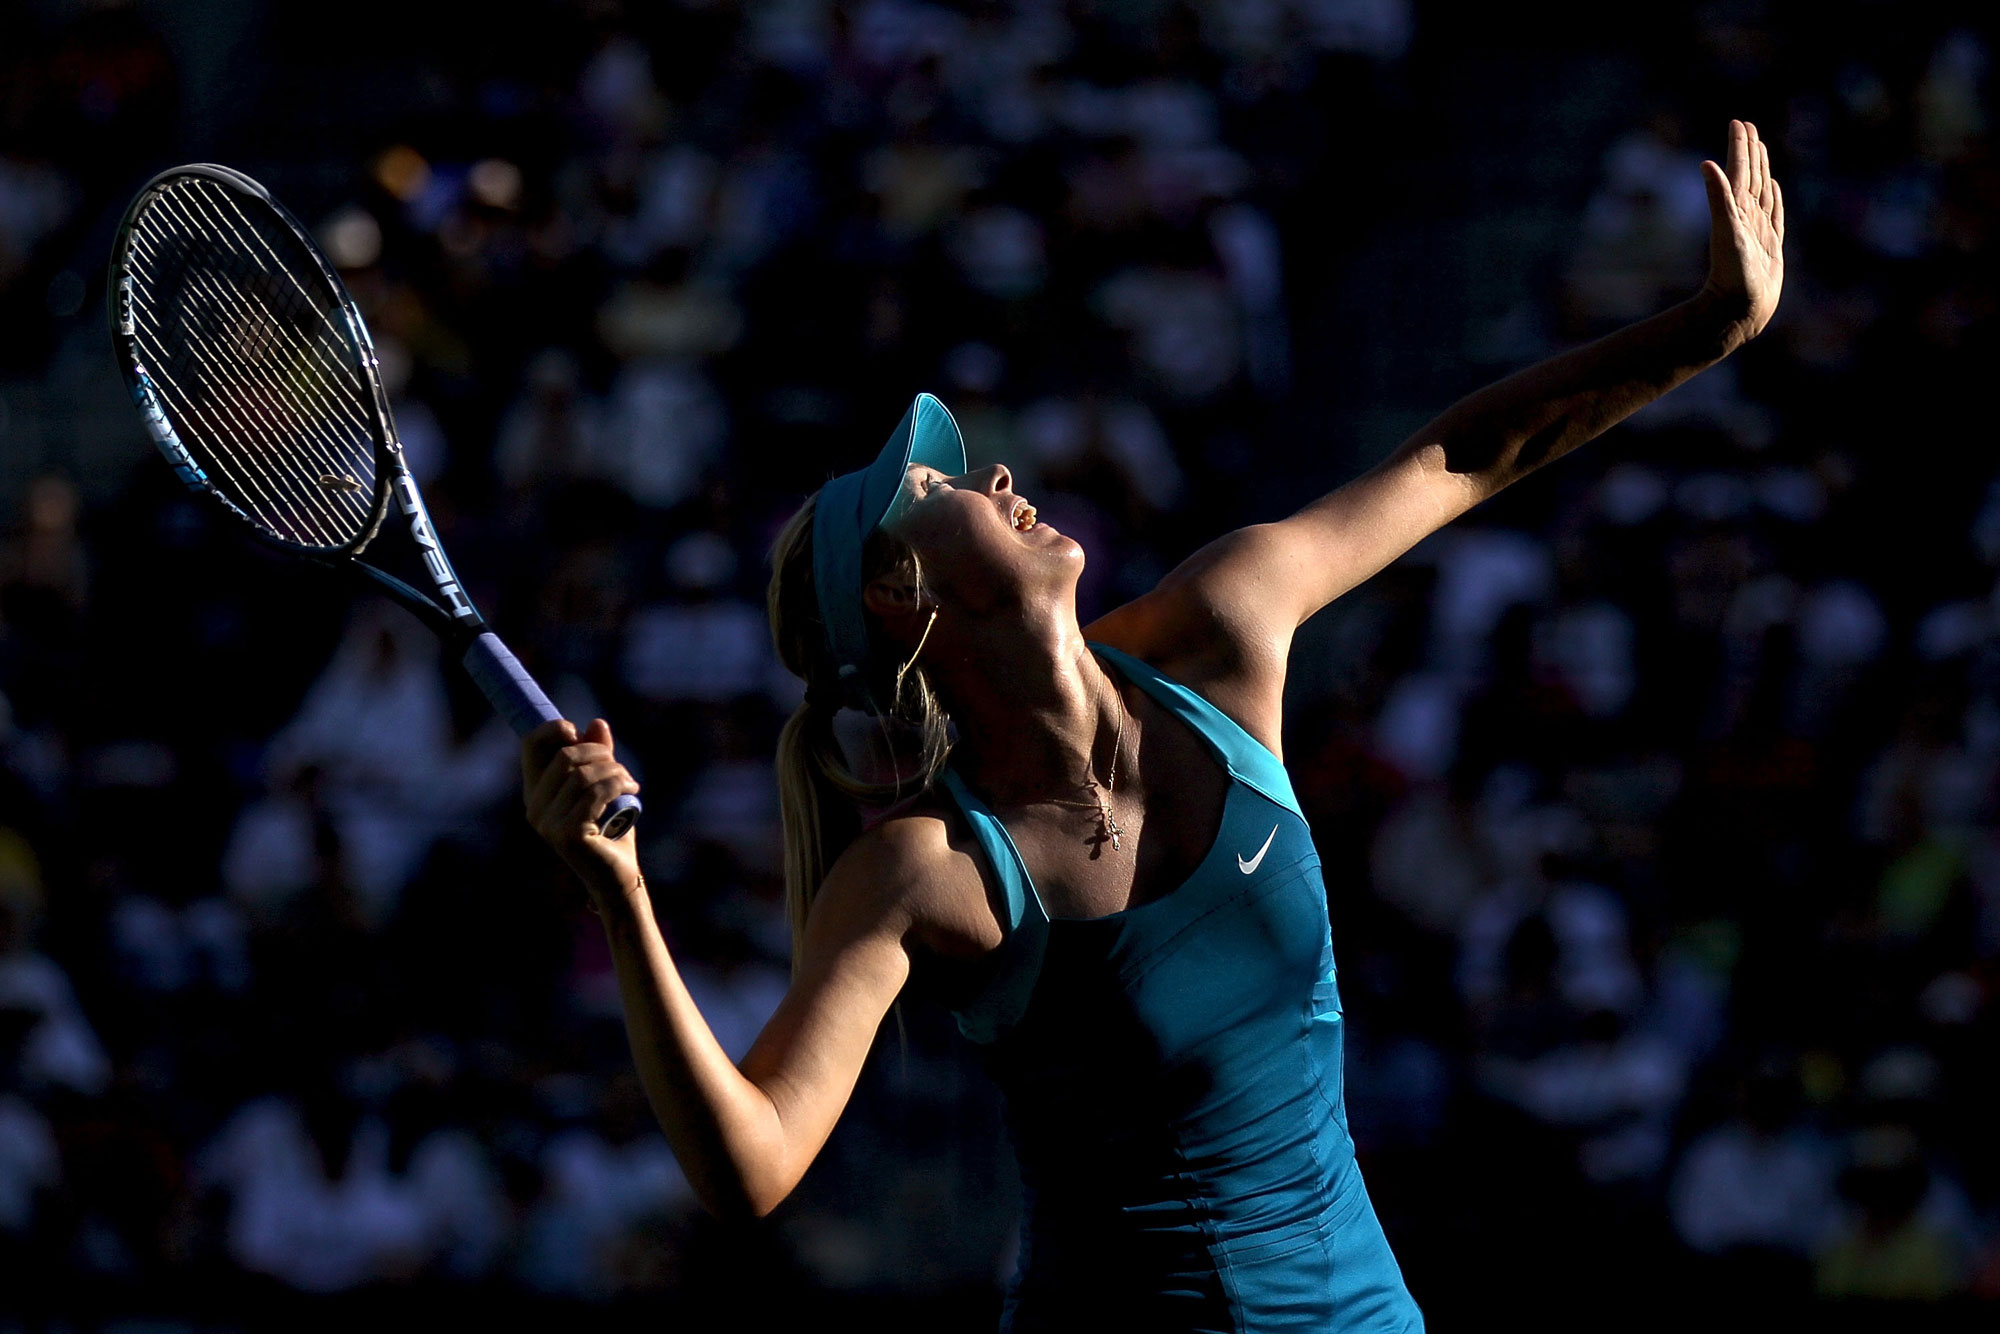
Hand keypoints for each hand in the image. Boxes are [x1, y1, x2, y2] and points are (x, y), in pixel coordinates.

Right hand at [522, 717, 642, 905]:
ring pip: (583, 774)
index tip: (577, 730)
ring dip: (614, 770)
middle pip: (564, 756)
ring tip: (629, 780)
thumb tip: (596, 723)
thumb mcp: (604, 786)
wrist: (618, 875)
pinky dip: (618, 783)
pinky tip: (632, 787)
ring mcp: (548, 823)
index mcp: (536, 793)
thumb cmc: (610, 830)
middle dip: (598, 752)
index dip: (553, 729)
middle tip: (619, 766)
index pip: (531, 747)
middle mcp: (535, 808)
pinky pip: (595, 793)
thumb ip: (598, 757)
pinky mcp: (567, 834)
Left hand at [1699, 118, 1784, 345]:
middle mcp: (1746, 217)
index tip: (1738, 122)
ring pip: (1761, 190)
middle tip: (1747, 126)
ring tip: (1759, 148)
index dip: (1739, 146)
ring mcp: (1758, 230)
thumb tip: (1705, 164)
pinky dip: (1774, 197)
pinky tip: (1773, 187)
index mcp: (1736, 210)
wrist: (1739, 310)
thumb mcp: (1726, 231)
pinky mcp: (1770, 245)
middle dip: (1749, 150)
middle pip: (1749, 175)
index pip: (1738, 170)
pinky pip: (1774, 213)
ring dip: (1761, 168)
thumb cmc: (1732, 274)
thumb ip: (1717, 198)